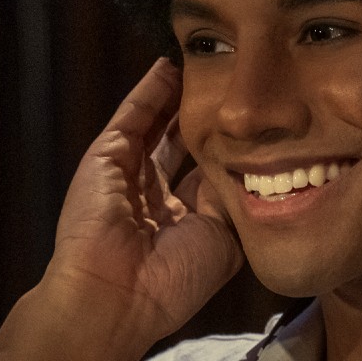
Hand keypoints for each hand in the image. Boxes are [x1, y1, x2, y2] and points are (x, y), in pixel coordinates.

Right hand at [41, 59, 244, 346]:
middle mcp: (152, 198)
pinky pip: (133, 116)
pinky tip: (169, 65)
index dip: (227, 150)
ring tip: (202, 64)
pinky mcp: (106, 158)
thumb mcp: (222, 240)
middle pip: (180, 145)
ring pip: (156, 126)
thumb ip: (231, 198)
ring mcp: (126, 176)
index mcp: (180, 224)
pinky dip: (150, 90)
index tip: (255, 124)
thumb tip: (244, 160)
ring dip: (177, 96)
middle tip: (229, 84)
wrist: (117, 297)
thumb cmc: (173, 282)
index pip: (206, 175)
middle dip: (203, 118)